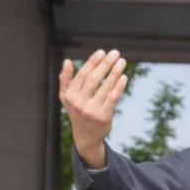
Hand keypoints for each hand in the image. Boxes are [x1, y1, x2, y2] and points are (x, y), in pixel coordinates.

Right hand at [58, 49, 128, 168]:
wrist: (86, 138)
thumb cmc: (77, 112)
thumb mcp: (66, 98)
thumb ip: (65, 80)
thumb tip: (66, 61)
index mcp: (70, 96)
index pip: (82, 74)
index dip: (93, 62)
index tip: (102, 52)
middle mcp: (79, 103)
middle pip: (94, 78)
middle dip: (106, 64)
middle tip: (115, 53)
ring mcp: (92, 110)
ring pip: (105, 87)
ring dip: (115, 72)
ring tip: (122, 61)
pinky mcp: (104, 117)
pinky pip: (113, 98)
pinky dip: (119, 86)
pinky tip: (124, 76)